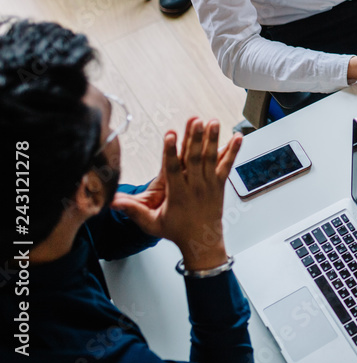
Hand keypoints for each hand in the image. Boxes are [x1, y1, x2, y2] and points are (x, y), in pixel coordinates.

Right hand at [112, 118, 241, 269]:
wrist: (202, 241)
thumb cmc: (176, 231)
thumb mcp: (151, 224)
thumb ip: (133, 211)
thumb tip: (112, 203)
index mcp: (178, 194)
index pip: (172, 169)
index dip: (171, 151)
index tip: (170, 135)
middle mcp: (195, 187)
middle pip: (194, 159)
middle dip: (194, 139)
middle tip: (195, 121)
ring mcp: (209, 185)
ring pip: (211, 159)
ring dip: (213, 139)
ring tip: (214, 122)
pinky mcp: (220, 184)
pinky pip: (227, 165)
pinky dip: (233, 151)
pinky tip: (238, 137)